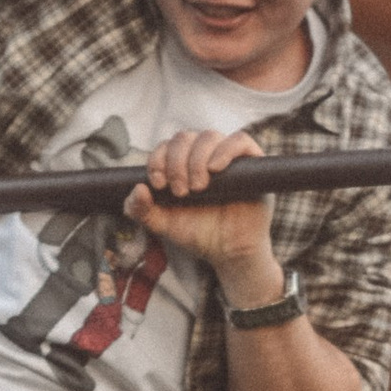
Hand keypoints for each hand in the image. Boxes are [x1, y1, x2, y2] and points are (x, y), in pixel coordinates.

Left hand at [126, 127, 283, 295]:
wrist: (229, 253)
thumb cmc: (198, 234)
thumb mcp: (163, 224)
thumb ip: (141, 210)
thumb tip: (138, 188)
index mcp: (181, 164)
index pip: (166, 146)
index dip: (158, 159)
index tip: (158, 184)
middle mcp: (204, 156)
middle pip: (185, 138)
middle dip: (177, 163)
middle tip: (181, 192)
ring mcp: (228, 158)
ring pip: (209, 136)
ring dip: (197, 159)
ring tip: (198, 187)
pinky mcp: (252, 163)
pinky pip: (240, 140)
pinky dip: (225, 150)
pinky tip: (215, 168)